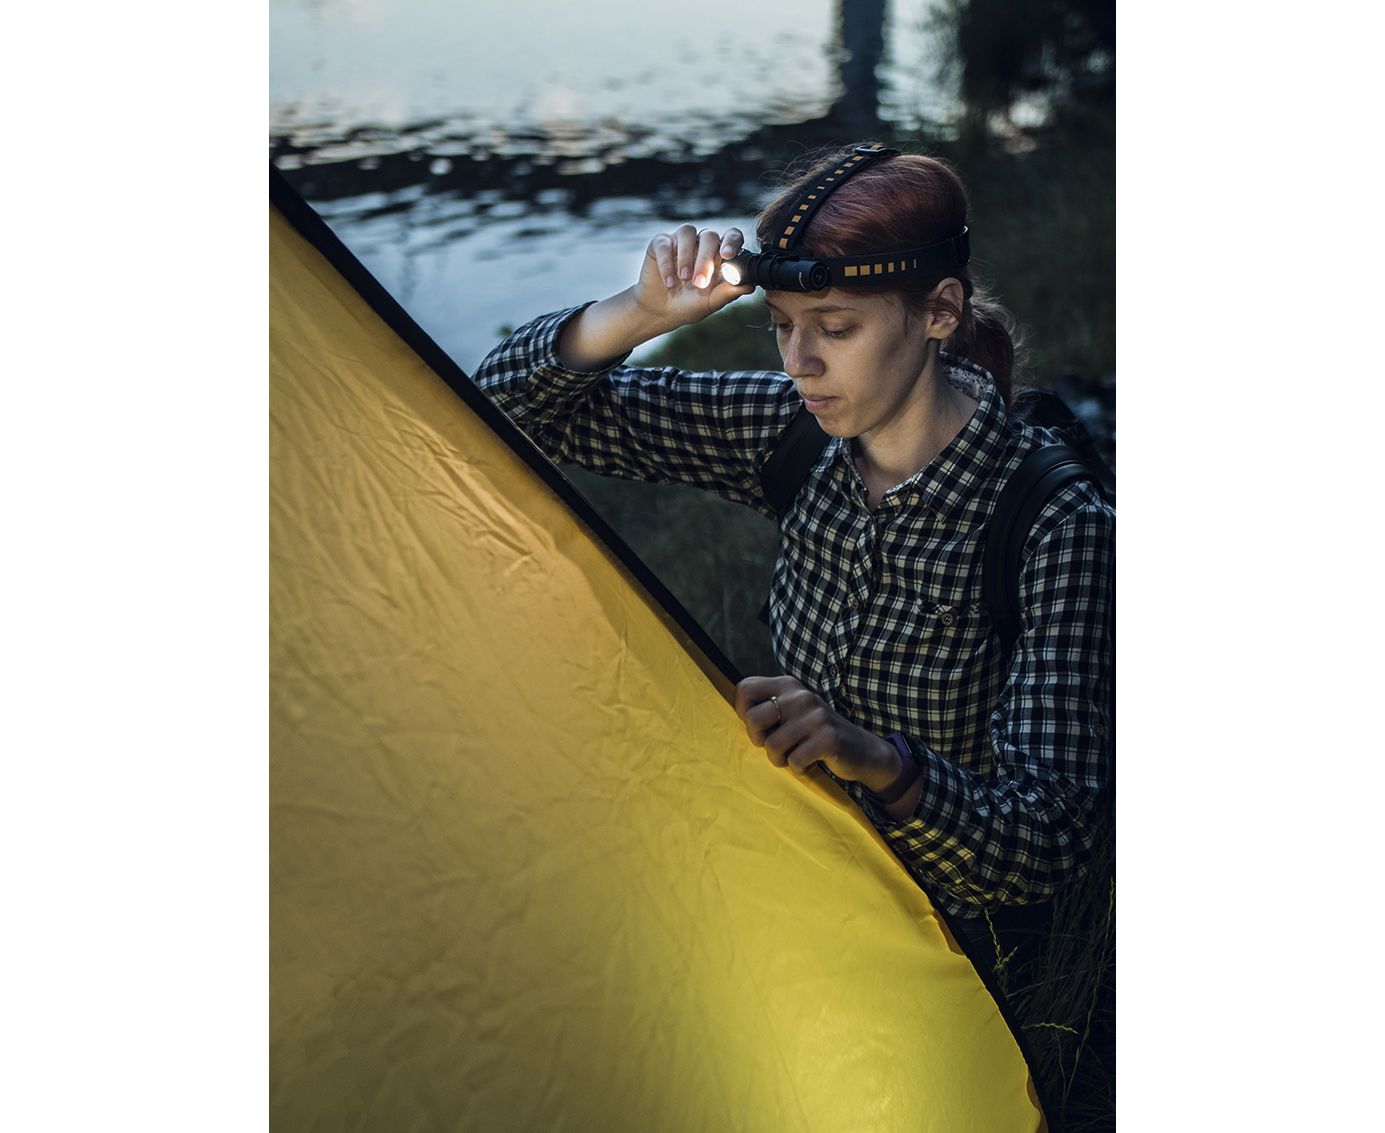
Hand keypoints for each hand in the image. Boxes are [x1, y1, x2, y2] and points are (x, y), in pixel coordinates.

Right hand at [632, 224, 753, 329]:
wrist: (661, 312)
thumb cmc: (690, 305)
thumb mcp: (711, 303)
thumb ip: (728, 293)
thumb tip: (750, 286)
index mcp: (719, 254)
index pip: (732, 236)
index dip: (731, 241)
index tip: (727, 255)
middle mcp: (702, 243)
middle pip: (709, 236)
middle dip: (705, 259)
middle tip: (699, 283)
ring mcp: (681, 241)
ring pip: (687, 232)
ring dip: (687, 256)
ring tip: (684, 279)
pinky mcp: (660, 244)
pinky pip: (665, 244)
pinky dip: (667, 263)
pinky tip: (669, 282)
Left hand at [734, 675, 900, 789]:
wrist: (861, 750)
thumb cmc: (814, 734)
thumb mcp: (791, 711)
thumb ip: (765, 707)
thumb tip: (735, 714)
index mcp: (787, 684)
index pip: (744, 688)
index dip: (743, 712)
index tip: (761, 726)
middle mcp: (800, 695)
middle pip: (753, 720)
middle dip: (759, 741)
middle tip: (777, 745)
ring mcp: (815, 716)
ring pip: (772, 746)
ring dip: (781, 759)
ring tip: (796, 755)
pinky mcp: (828, 738)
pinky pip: (794, 761)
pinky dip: (800, 768)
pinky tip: (812, 762)